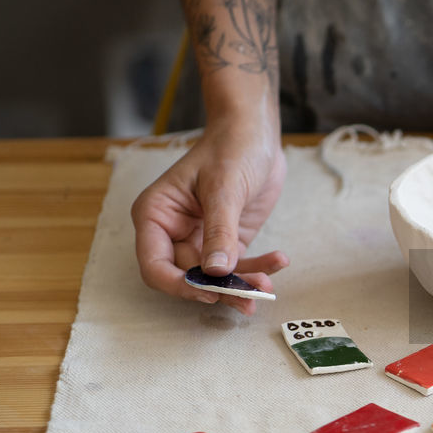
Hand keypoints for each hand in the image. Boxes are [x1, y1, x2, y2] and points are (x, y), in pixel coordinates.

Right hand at [131, 121, 288, 314]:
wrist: (255, 135)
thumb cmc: (231, 148)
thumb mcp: (224, 188)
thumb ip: (219, 230)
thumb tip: (217, 271)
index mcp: (156, 215)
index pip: (154, 265)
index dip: (178, 285)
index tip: (209, 292)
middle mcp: (173, 232)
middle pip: (188, 278)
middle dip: (219, 289)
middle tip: (250, 297)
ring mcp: (200, 239)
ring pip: (215, 278)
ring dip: (242, 285)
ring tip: (268, 286)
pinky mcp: (227, 241)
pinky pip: (238, 266)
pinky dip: (257, 269)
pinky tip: (278, 262)